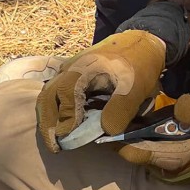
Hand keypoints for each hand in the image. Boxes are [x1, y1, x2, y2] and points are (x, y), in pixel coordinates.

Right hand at [36, 30, 165, 152]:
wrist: (142, 43)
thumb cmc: (139, 65)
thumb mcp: (136, 88)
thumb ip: (121, 109)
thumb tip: (104, 131)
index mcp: (85, 67)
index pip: (65, 93)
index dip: (65, 117)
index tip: (70, 136)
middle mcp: (71, 67)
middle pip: (48, 96)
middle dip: (48, 123)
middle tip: (55, 147)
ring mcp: (69, 69)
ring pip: (49, 94)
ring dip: (50, 117)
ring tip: (58, 139)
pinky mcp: (72, 73)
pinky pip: (56, 92)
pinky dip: (56, 109)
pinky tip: (66, 124)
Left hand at [118, 94, 189, 181]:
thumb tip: (178, 106)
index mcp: (171, 158)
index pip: (131, 152)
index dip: (117, 136)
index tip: (109, 115)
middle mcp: (163, 166)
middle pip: (132, 150)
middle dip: (123, 131)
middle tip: (115, 105)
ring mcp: (166, 166)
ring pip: (140, 149)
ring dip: (133, 133)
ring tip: (126, 108)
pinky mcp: (171, 161)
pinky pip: (150, 149)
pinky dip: (144, 136)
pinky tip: (145, 118)